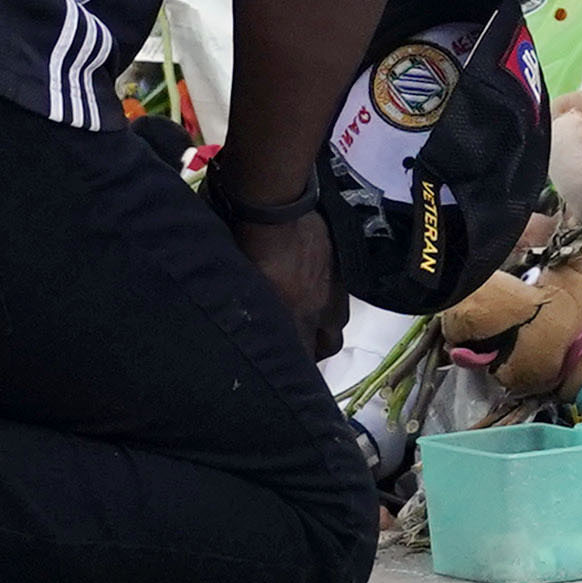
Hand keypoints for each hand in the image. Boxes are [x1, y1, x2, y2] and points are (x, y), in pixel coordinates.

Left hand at [228, 200, 345, 360]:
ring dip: (324, 323)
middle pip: (329, 344)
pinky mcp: (341, 262)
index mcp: (295, 316)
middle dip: (315, 350)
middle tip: (298, 344)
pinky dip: (328, 296)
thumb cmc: (249, 245)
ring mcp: (335, 284)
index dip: (299, 371)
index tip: (289, 375)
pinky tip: (314, 286)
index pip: (303, 358)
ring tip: (307, 317)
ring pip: (337, 318)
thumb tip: (240, 321)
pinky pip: (340, 291)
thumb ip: (250, 308)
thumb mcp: (243, 284)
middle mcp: (320, 307)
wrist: (275, 206)